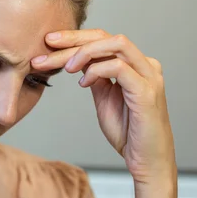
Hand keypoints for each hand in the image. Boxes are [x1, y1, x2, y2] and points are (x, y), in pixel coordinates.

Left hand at [32, 29, 175, 184]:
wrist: (147, 161)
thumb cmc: (128, 131)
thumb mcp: (104, 97)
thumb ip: (94, 76)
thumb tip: (74, 58)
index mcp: (134, 64)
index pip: (102, 38)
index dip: (74, 37)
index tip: (49, 41)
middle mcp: (144, 64)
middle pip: (106, 36)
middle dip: (73, 39)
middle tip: (48, 44)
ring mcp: (148, 76)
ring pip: (116, 44)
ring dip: (85, 52)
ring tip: (66, 68)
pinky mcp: (147, 92)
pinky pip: (119, 68)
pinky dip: (96, 70)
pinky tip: (83, 83)